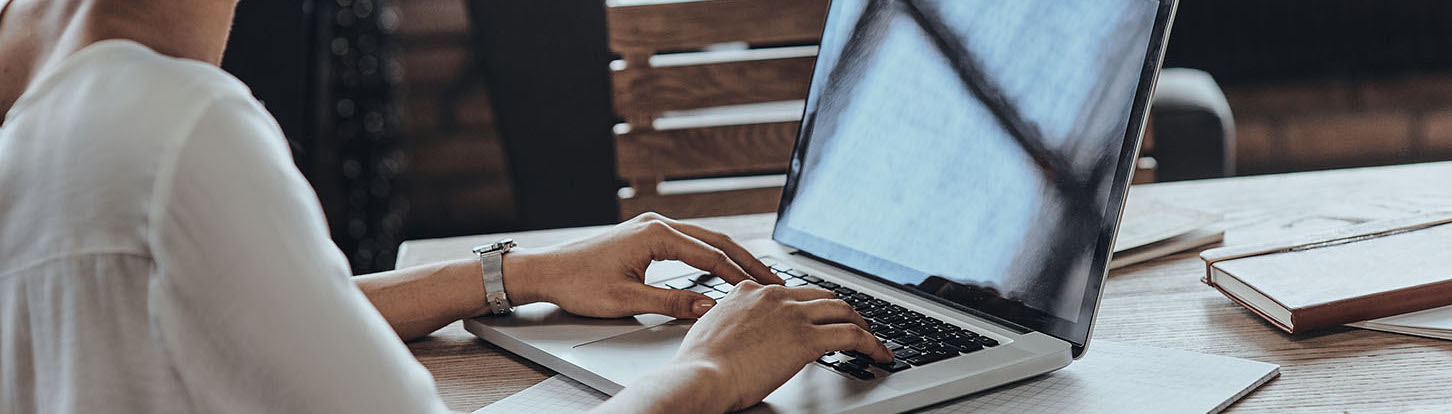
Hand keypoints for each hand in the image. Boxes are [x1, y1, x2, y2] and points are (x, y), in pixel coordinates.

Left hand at [500, 212, 782, 318]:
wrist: (546, 271)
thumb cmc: (578, 283)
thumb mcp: (627, 300)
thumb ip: (672, 303)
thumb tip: (710, 306)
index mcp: (655, 235)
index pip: (711, 255)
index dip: (741, 274)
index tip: (764, 289)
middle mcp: (657, 224)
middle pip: (715, 240)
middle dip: (746, 261)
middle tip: (774, 280)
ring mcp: (652, 227)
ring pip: (704, 239)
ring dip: (731, 257)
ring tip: (756, 275)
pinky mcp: (646, 236)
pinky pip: (689, 242)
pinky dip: (711, 255)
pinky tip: (723, 268)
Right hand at [673, 282, 893, 411]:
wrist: (700, 376)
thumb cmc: (699, 364)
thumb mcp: (712, 330)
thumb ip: (732, 323)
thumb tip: (742, 335)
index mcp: (749, 291)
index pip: (793, 291)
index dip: (812, 306)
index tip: (820, 317)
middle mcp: (774, 295)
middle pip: (824, 296)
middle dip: (843, 311)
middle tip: (854, 326)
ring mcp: (792, 314)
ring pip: (844, 310)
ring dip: (863, 325)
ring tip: (872, 341)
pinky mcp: (806, 338)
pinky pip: (852, 335)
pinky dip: (872, 344)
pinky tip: (879, 355)